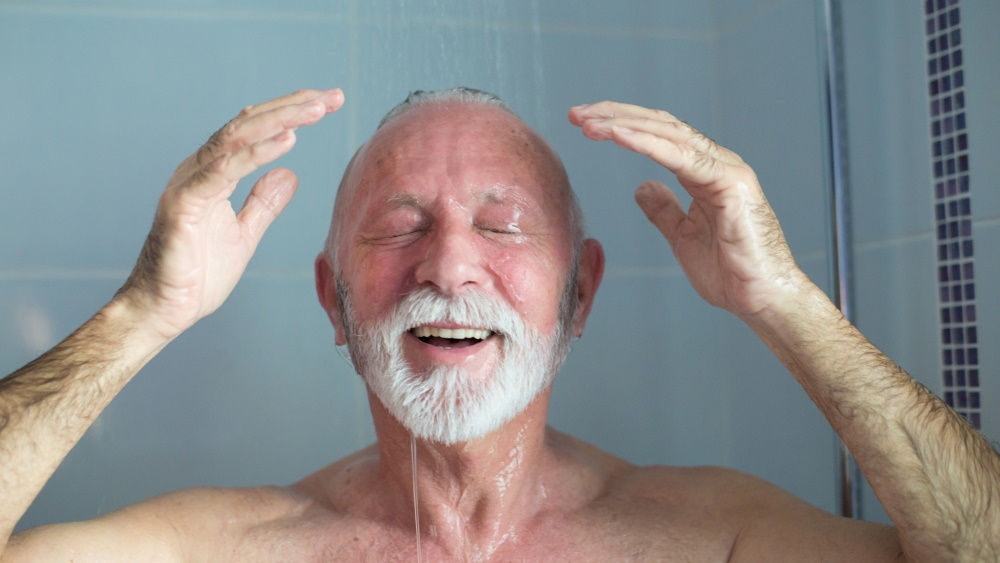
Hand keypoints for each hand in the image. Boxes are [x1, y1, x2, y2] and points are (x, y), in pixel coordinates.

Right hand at [118, 88, 344, 339]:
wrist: (163, 309)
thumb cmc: (196, 275)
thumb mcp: (244, 234)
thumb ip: (263, 203)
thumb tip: (288, 174)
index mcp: (213, 173)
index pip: (255, 131)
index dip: (290, 113)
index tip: (326, 103)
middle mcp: (200, 169)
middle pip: (249, 124)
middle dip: (292, 107)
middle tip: (330, 96)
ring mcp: (190, 183)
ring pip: (237, 137)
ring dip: (279, 120)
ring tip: (315, 109)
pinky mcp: (185, 203)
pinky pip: (224, 170)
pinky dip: (256, 153)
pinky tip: (287, 140)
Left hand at [568, 101, 803, 318]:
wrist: (764, 300)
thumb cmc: (731, 274)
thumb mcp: (683, 237)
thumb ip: (664, 210)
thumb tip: (642, 187)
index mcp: (707, 172)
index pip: (660, 136)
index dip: (622, 125)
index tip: (585, 124)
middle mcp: (719, 163)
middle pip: (661, 125)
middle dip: (616, 115)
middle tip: (577, 113)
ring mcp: (728, 170)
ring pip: (668, 134)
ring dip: (625, 123)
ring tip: (588, 121)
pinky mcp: (731, 184)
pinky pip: (682, 157)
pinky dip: (647, 143)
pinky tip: (618, 135)